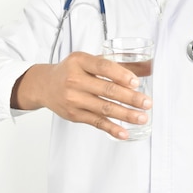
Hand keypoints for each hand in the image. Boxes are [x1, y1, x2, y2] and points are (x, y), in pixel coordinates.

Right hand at [11, 52, 151, 139]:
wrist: (44, 85)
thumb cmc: (71, 71)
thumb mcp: (86, 60)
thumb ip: (110, 64)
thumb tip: (144, 69)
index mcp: (79, 61)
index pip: (103, 67)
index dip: (121, 75)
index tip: (137, 82)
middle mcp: (74, 80)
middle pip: (107, 90)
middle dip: (130, 98)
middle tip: (147, 103)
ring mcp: (73, 99)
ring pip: (104, 108)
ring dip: (126, 114)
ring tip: (142, 117)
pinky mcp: (74, 115)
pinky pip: (96, 122)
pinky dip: (112, 128)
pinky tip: (124, 132)